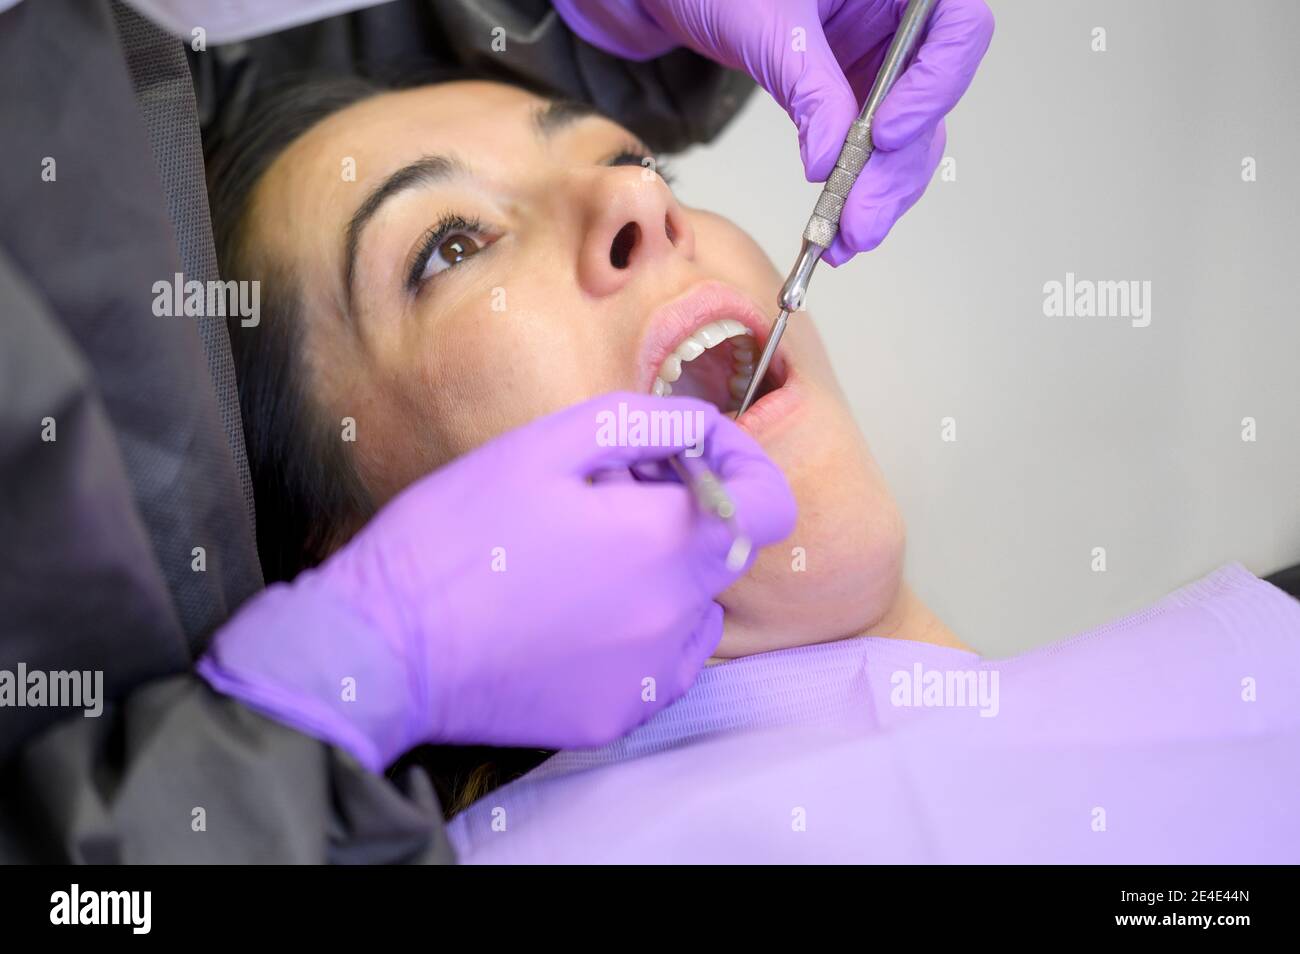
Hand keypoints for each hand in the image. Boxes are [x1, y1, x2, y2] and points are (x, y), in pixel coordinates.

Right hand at [198, 393, 795, 770]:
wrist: (383, 646)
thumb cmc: (455, 535)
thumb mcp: (543, 446)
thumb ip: (643, 424)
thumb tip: (701, 428)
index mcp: (665, 542)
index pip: (768, 507)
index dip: (744, 471)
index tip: (695, 458)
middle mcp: (676, 617)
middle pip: (720, 552)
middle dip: (681, 513)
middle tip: (601, 496)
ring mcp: (650, 677)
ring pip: (692, 609)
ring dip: (659, 575)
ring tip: (578, 559)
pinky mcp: (616, 716)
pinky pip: (656, 662)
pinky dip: (634, 631)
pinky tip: (567, 615)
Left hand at [554, 0, 993, 262]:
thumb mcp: (759, 20)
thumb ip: (805, 85)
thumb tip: (832, 163)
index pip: (957, 28)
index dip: (934, 86)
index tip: (885, 135)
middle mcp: (899, 15)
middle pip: (932, 98)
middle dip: (897, 169)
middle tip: (860, 221)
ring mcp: (879, 56)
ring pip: (907, 135)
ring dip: (881, 193)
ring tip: (844, 240)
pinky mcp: (851, 90)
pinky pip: (870, 146)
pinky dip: (856, 188)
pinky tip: (835, 227)